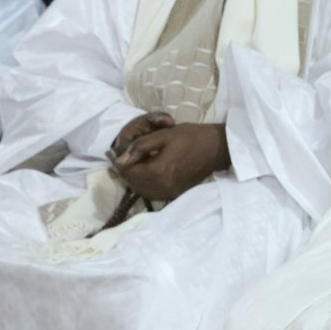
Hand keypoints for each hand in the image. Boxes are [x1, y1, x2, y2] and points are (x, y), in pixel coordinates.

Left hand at [110, 121, 230, 201]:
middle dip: (125, 170)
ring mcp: (170, 192)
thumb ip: (139, 147)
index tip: (111, 152)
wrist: (219, 148)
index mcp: (158, 172)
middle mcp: (162, 187)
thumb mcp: (164, 136)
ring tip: (133, 164)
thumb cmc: (192, 137)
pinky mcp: (175, 193)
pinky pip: (152, 193)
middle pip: (132, 182)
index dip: (118, 161)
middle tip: (121, 157)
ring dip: (133, 178)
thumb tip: (119, 160)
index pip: (127, 171)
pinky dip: (144, 185)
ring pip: (141, 189)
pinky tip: (145, 174)